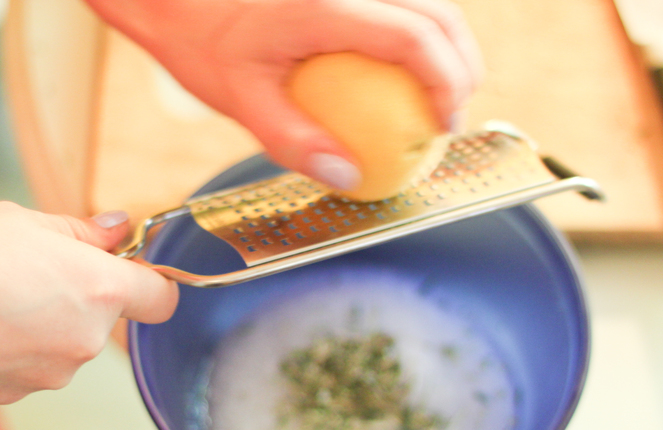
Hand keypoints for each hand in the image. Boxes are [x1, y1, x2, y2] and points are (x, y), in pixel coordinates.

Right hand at [0, 203, 178, 412]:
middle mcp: (85, 340)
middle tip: (34, 268)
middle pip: (107, 317)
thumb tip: (117, 231)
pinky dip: (16, 346)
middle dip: (82, 294)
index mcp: (98, 290)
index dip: (150, 281)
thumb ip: (80, 231)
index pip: (162, 299)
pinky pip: (33, 362)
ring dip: (46, 321)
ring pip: (67, 341)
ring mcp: (53, 373)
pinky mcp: (19, 394)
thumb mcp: (18, 222)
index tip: (128, 267)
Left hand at [86, 0, 482, 190]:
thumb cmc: (198, 38)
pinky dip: (418, 31)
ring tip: (439, 93)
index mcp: (327, 6)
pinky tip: (406, 67)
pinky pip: (400, 2)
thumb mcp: (240, 100)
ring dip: (448, 44)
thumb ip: (295, 141)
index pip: (415, 38)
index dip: (447, 83)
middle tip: (451, 116)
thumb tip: (346, 178)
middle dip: (464, 65)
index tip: (446, 126)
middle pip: (440, 11)